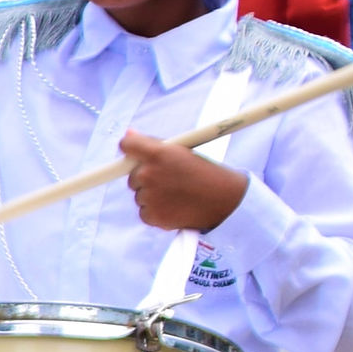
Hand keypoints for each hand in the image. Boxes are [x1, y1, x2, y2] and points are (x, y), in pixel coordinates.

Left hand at [120, 129, 246, 233]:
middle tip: (171, 180)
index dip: (130, 149)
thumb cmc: (205, 173)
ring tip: (178, 194)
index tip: (135, 154)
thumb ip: (153, 145)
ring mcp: (149, 196)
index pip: (126, 146)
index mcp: (157, 153)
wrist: (225, 199)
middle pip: (132, 176)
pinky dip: (156, 211)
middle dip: (147, 177)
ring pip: (139, 195)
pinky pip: (144, 212)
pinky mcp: (152, 216)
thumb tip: (128, 135)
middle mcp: (148, 174)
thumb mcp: (182, 151)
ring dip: (153, 196)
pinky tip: (175, 207)